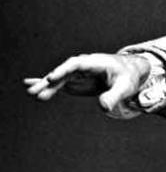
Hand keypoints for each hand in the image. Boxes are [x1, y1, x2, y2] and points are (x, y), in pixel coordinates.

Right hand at [24, 53, 151, 112]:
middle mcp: (83, 65)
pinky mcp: (76, 80)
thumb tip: (103, 108)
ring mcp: (78, 72)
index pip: (76, 64)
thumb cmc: (128, 77)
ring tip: (34, 94)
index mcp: (96, 62)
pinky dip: (46, 83)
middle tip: (37, 91)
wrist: (129, 71)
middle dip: (50, 81)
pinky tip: (30, 84)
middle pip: (64, 71)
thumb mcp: (125, 87)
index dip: (64, 70)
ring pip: (60, 78)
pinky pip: (59, 81)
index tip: (52, 78)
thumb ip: (114, 96)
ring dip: (47, 86)